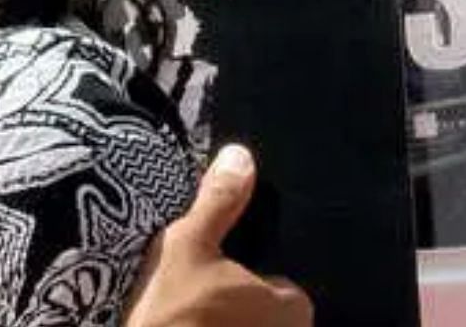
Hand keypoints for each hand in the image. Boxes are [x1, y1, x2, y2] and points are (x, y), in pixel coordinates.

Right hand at [124, 145, 312, 326]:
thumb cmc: (173, 310)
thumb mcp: (188, 244)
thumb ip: (219, 201)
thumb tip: (241, 154)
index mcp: (292, 306)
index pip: (283, 286)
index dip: (250, 280)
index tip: (216, 278)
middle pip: (268, 314)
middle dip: (243, 308)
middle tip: (199, 298)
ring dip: (230, 323)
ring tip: (189, 315)